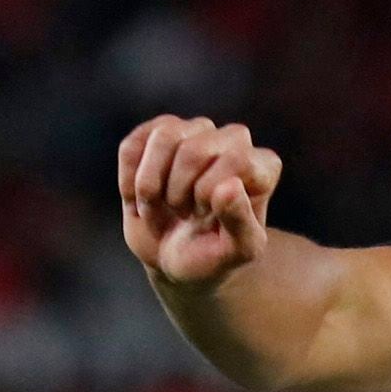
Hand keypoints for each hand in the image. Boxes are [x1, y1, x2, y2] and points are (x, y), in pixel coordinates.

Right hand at [119, 115, 284, 285]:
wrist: (175, 259)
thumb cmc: (214, 254)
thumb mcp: (237, 251)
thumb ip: (241, 223)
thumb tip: (228, 186)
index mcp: (261, 167)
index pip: (237, 159)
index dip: (210, 193)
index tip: (207, 217)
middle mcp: (231, 141)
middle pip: (195, 149)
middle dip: (180, 191)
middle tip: (183, 214)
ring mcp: (192, 132)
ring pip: (165, 136)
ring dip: (152, 183)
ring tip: (160, 206)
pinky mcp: (153, 136)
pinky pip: (132, 146)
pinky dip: (129, 181)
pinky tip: (139, 200)